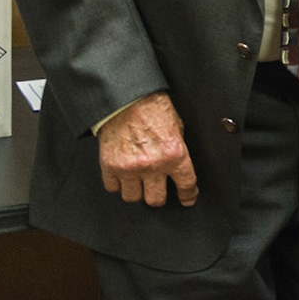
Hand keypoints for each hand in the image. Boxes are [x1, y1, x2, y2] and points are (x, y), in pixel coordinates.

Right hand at [97, 92, 198, 207]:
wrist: (126, 99)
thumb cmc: (153, 108)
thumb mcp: (177, 127)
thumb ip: (178, 149)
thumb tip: (179, 166)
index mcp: (174, 154)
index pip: (186, 184)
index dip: (188, 195)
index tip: (187, 198)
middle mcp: (152, 165)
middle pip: (156, 200)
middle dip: (158, 195)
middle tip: (158, 188)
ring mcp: (129, 168)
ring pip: (133, 198)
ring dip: (137, 191)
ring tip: (138, 180)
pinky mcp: (110, 167)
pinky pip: (113, 188)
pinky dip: (118, 184)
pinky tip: (122, 174)